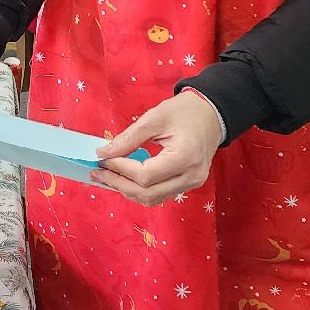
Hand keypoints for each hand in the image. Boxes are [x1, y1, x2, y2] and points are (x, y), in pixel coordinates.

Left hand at [91, 90, 224, 205]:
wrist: (212, 114)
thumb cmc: (185, 111)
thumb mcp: (154, 118)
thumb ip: (128, 138)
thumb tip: (103, 153)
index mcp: (185, 158)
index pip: (145, 175)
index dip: (120, 169)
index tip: (102, 159)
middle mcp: (191, 177)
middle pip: (148, 193)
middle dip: (118, 184)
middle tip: (97, 173)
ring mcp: (192, 184)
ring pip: (153, 198)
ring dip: (127, 190)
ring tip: (107, 176)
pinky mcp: (188, 184)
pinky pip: (160, 194)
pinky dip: (139, 189)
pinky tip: (124, 178)